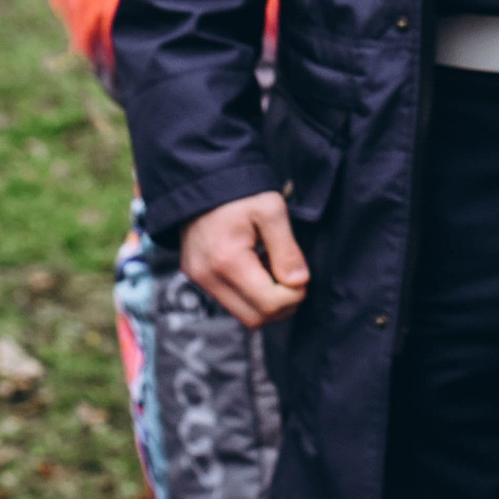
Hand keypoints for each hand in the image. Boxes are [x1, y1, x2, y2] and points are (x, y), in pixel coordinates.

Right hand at [180, 191, 311, 326]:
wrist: (202, 180)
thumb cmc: (240, 190)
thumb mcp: (271, 210)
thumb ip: (287, 249)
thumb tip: (299, 282)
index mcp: (227, 260)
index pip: (268, 304)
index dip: (293, 296)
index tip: (301, 276)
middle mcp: (207, 277)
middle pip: (254, 318)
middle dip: (282, 305)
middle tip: (293, 277)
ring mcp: (199, 279)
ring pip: (242, 314)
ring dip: (266, 300)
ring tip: (274, 267)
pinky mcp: (197, 277)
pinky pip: (230, 301)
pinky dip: (251, 293)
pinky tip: (259, 267)